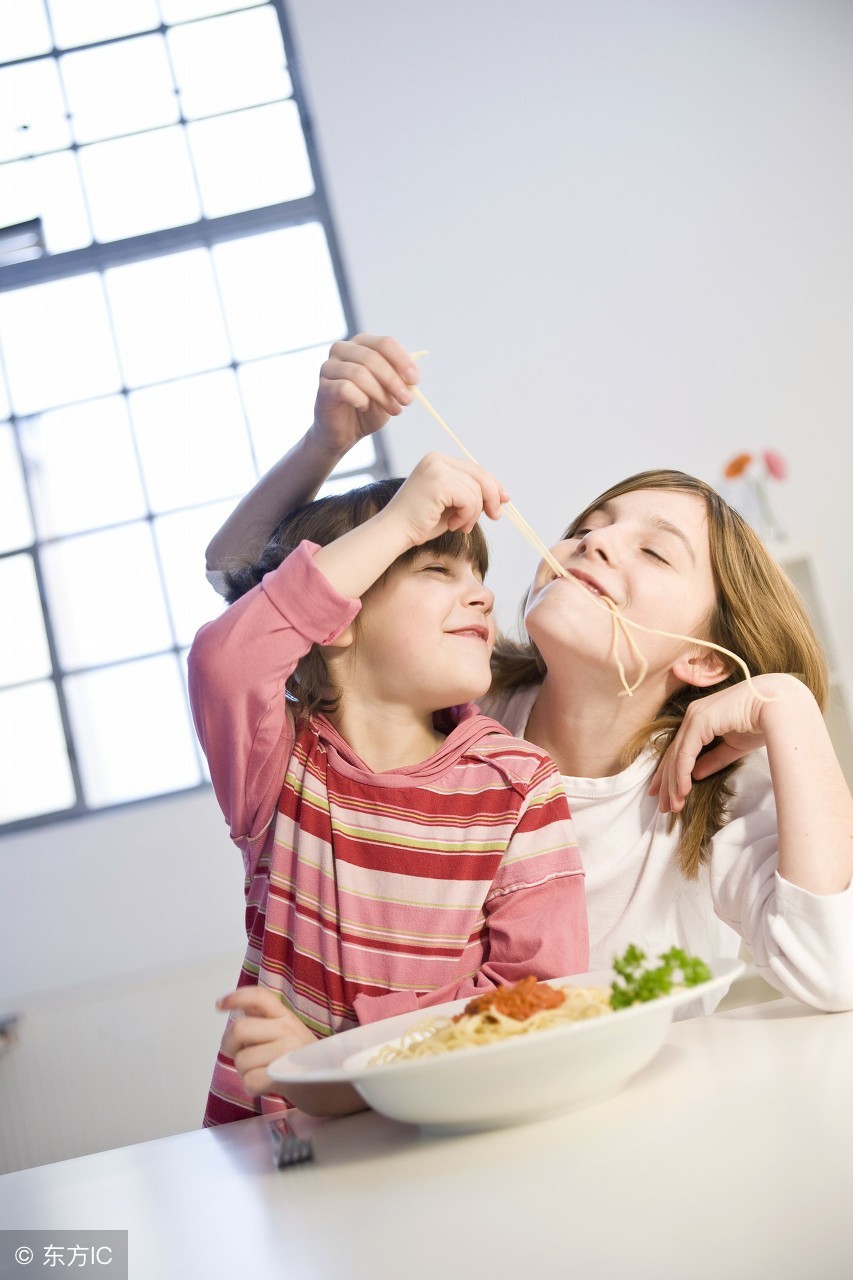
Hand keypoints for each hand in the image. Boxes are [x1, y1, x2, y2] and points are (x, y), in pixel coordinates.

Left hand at [216, 987, 316, 1096]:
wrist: (327, 1084)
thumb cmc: (298, 1057)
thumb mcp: (284, 1031)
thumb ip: (262, 1018)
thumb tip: (234, 1005)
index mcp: (284, 1015)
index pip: (259, 997)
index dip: (236, 997)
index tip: (219, 1005)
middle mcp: (287, 1028)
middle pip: (239, 1029)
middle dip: (228, 1045)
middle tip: (236, 1052)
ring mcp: (286, 1052)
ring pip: (241, 1060)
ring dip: (244, 1070)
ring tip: (261, 1070)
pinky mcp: (284, 1076)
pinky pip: (249, 1080)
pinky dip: (251, 1087)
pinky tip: (264, 1084)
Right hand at [311, 334, 420, 454]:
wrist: (345, 432)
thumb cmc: (368, 408)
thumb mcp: (390, 393)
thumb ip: (400, 381)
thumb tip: (410, 378)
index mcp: (361, 344)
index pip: (384, 343)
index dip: (402, 361)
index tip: (415, 380)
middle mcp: (342, 350)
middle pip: (372, 357)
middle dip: (393, 380)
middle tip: (407, 400)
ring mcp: (329, 367)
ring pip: (359, 373)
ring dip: (381, 394)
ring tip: (394, 410)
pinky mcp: (323, 387)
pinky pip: (345, 388)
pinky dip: (361, 399)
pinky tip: (365, 407)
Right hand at [385, 451, 509, 547]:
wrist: (395, 533)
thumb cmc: (420, 523)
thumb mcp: (451, 505)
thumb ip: (470, 495)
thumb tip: (502, 495)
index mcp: (438, 461)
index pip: (474, 469)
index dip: (492, 484)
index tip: (503, 500)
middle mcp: (437, 459)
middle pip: (480, 475)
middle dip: (492, 497)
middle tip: (494, 517)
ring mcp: (437, 468)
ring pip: (476, 491)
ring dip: (473, 514)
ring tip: (459, 526)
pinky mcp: (439, 482)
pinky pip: (470, 499)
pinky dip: (467, 516)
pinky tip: (453, 525)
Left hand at [649, 674, 786, 812]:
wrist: (779, 706)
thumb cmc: (761, 723)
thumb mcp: (733, 747)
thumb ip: (713, 759)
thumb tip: (695, 775)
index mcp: (700, 718)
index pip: (679, 749)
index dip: (670, 773)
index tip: (665, 794)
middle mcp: (693, 714)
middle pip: (673, 754)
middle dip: (666, 783)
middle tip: (662, 807)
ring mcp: (694, 716)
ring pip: (676, 756)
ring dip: (673, 784)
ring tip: (673, 806)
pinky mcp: (699, 721)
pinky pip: (686, 754)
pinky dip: (682, 774)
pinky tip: (682, 791)